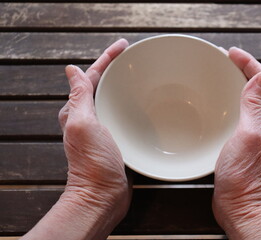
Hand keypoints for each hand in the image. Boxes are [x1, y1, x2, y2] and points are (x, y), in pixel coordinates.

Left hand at [21, 39, 130, 239]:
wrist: (103, 195)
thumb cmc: (93, 163)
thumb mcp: (83, 125)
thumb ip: (78, 98)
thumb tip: (70, 70)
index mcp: (78, 111)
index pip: (91, 77)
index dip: (106, 59)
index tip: (123, 46)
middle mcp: (89, 118)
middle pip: (103, 86)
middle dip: (116, 69)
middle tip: (135, 57)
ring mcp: (104, 129)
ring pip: (114, 100)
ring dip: (125, 86)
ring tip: (142, 75)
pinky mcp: (118, 139)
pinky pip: (124, 115)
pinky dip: (132, 105)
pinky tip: (144, 103)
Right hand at [212, 47, 260, 238]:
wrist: (239, 204)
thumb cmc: (244, 174)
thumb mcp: (249, 135)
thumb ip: (255, 106)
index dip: (249, 63)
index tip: (231, 53)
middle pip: (256, 88)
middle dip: (242, 69)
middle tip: (224, 59)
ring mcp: (251, 132)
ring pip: (245, 99)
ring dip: (234, 84)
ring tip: (219, 74)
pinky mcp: (239, 140)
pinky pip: (235, 113)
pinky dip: (227, 101)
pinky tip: (215, 103)